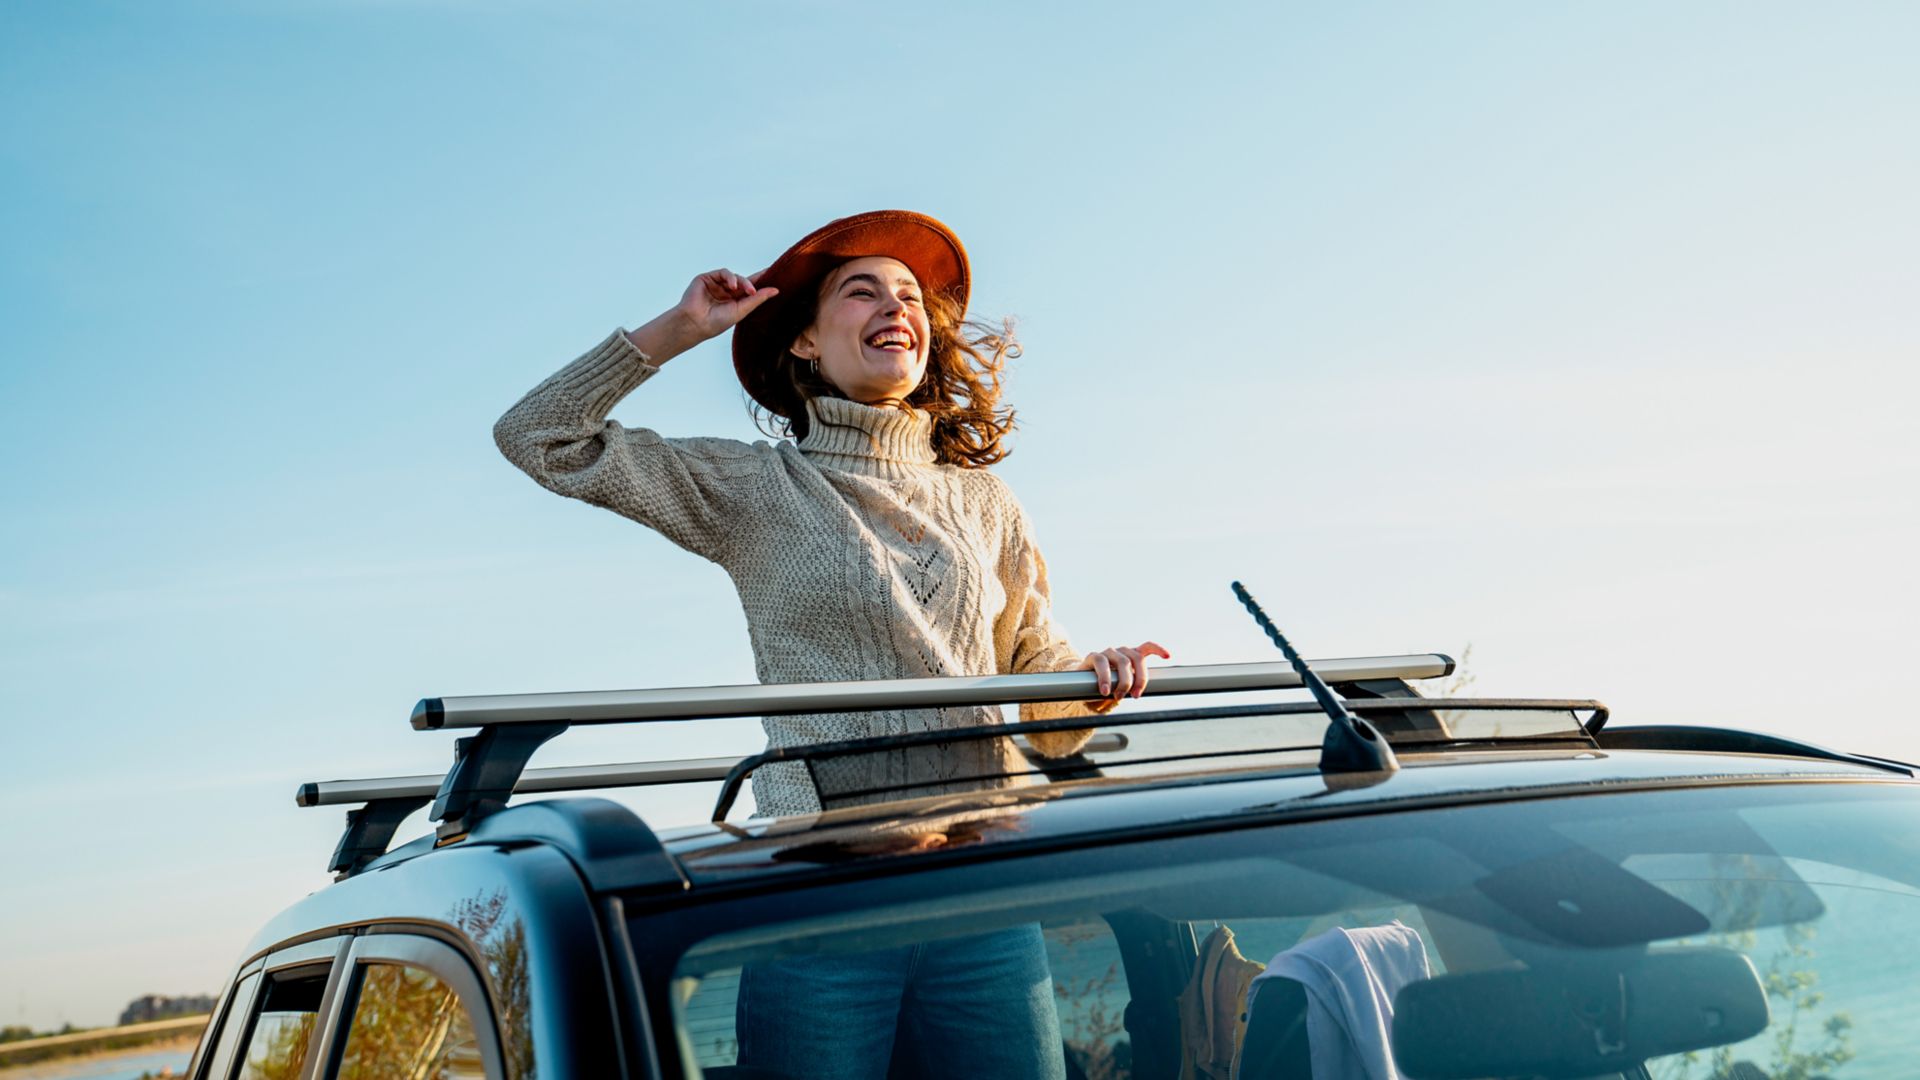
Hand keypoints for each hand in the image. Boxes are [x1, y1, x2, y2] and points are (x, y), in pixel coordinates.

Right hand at [626, 268, 780, 362]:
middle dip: (753, 283)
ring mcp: (716, 284)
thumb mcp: (742, 310)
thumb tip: (776, 290)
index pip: (751, 288)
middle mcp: (726, 292)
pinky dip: (730, 277)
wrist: (696, 323)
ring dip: (743, 282)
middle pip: (745, 281)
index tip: (776, 274)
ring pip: (735, 277)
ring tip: (747, 290)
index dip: (762, 281)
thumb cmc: (717, 322)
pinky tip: (733, 285)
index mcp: (734, 301)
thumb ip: (758, 299)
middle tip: (757, 290)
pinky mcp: (707, 278)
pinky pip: (723, 272)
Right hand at [1078, 641, 1171, 713]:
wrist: (1079, 685)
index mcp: (1130, 657)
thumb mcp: (1120, 689)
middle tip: (1135, 696)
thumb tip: (1137, 693)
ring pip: (1122, 661)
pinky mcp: (1094, 656)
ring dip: (1123, 681)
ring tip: (1117, 696)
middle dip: (1139, 679)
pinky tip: (1105, 690)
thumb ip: (1129, 688)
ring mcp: (1108, 652)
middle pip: (1137, 659)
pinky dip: (1105, 678)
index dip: (1158, 649)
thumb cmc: (1105, 687)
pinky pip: (1101, 662)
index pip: (1147, 647)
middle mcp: (1121, 652)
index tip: (1168, 656)